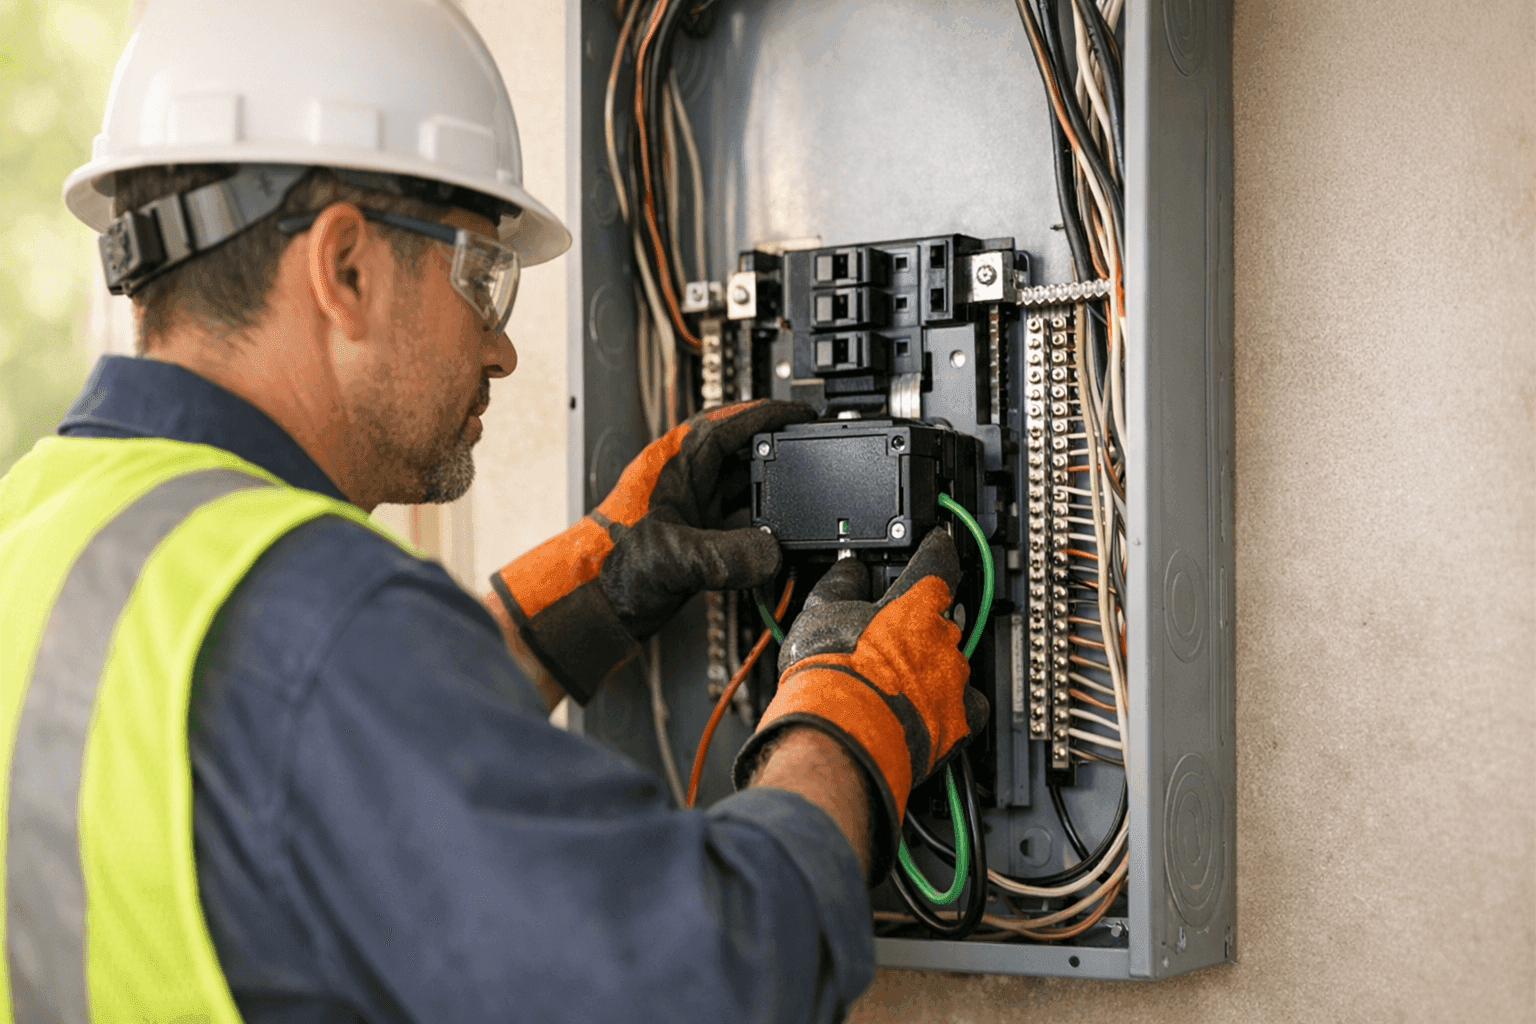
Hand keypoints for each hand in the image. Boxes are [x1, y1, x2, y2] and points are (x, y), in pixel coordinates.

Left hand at [489, 400, 815, 703]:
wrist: (594, 608)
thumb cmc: (610, 568)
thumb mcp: (676, 557)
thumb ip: (729, 556)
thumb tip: (773, 553)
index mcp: (676, 460)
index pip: (732, 422)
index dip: (771, 414)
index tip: (805, 412)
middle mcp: (687, 477)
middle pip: (745, 454)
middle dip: (779, 459)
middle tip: (815, 462)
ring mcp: (694, 506)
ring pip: (746, 490)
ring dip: (772, 500)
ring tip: (802, 507)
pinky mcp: (700, 535)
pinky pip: (742, 523)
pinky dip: (762, 531)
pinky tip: (778, 542)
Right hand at [732, 530, 988, 879]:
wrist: (842, 739)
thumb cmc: (830, 676)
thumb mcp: (819, 613)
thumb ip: (840, 584)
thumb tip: (850, 569)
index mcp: (914, 603)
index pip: (937, 560)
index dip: (935, 549)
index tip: (935, 544)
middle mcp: (943, 637)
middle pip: (943, 617)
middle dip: (920, 624)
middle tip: (889, 636)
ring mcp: (954, 680)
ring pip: (951, 662)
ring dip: (929, 666)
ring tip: (894, 683)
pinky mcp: (959, 723)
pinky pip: (966, 707)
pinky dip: (947, 706)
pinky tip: (922, 710)